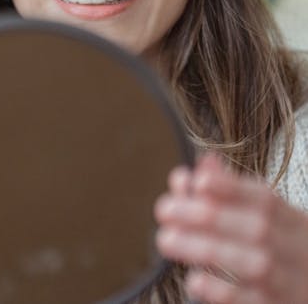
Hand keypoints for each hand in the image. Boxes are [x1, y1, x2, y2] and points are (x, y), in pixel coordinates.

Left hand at [155, 152, 307, 302]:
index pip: (265, 200)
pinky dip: (222, 291)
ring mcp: (289, 283)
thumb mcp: (269, 221)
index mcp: (293, 222)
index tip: (197, 180)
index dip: (231, 188)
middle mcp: (296, 250)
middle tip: (165, 209)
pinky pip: (252, 302)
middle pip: (258, 229)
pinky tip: (194, 280)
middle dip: (208, 215)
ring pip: (254, 264)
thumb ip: (232, 194)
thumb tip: (199, 167)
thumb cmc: (283, 253)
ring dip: (206, 249)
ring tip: (166, 239)